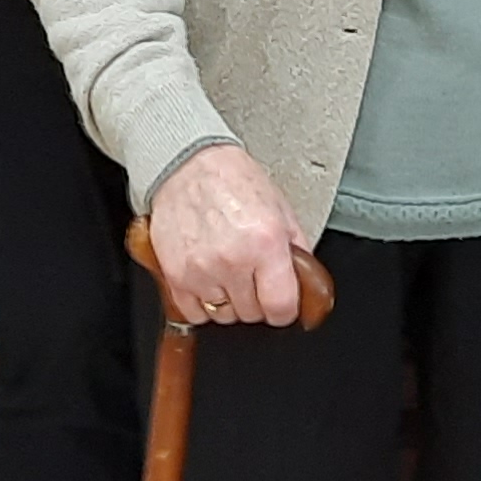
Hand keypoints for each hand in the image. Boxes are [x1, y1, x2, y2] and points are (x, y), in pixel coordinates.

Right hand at [147, 142, 305, 325]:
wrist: (188, 164)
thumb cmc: (233, 181)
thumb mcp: (280, 209)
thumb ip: (297, 250)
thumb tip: (306, 284)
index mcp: (265, 242)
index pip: (281, 307)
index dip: (285, 310)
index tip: (281, 304)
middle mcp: (233, 260)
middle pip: (252, 314)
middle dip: (256, 300)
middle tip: (252, 276)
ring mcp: (201, 270)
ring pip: (223, 315)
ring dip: (229, 302)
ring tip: (227, 272)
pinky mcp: (175, 275)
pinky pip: (194, 313)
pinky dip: (202, 303)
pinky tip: (207, 279)